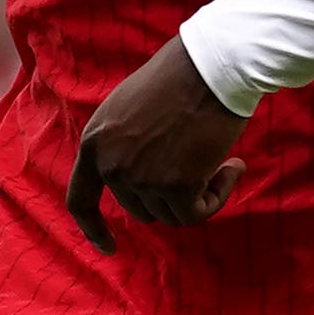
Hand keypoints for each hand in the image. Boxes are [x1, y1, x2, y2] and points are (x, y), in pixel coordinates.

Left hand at [66, 37, 250, 251]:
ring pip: (170, 213)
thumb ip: (124, 146)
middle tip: (201, 164)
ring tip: (220, 160)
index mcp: (94, 143)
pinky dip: (217, 197)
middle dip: (170, 195)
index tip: (109, 248)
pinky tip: (233, 166)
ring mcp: (141, 177)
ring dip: (199, 194)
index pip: (80, 199)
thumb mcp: (129, 110)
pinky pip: (196, 214)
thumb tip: (143, 187)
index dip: (93, 228)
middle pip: (139, 208)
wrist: (211, 66)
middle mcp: (111, 164)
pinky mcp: (174, 186)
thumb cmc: (179, 78)